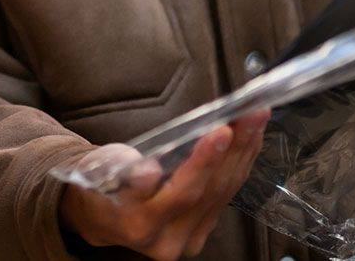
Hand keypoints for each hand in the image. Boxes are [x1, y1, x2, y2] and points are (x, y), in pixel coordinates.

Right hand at [60, 110, 268, 258]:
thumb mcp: (99, 169)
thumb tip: (149, 170)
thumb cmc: (98, 183)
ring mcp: (187, 241)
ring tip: (256, 118)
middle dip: (233, 149)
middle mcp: (166, 240)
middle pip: (207, 192)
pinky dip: (238, 165)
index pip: (178, 194)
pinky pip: (224, 197)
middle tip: (250, 113)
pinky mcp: (200, 233)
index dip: (203, 162)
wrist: (100, 216)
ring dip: (243, 153)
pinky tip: (249, 140)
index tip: (221, 131)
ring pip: (222, 194)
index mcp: (138, 225)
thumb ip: (121, 169)